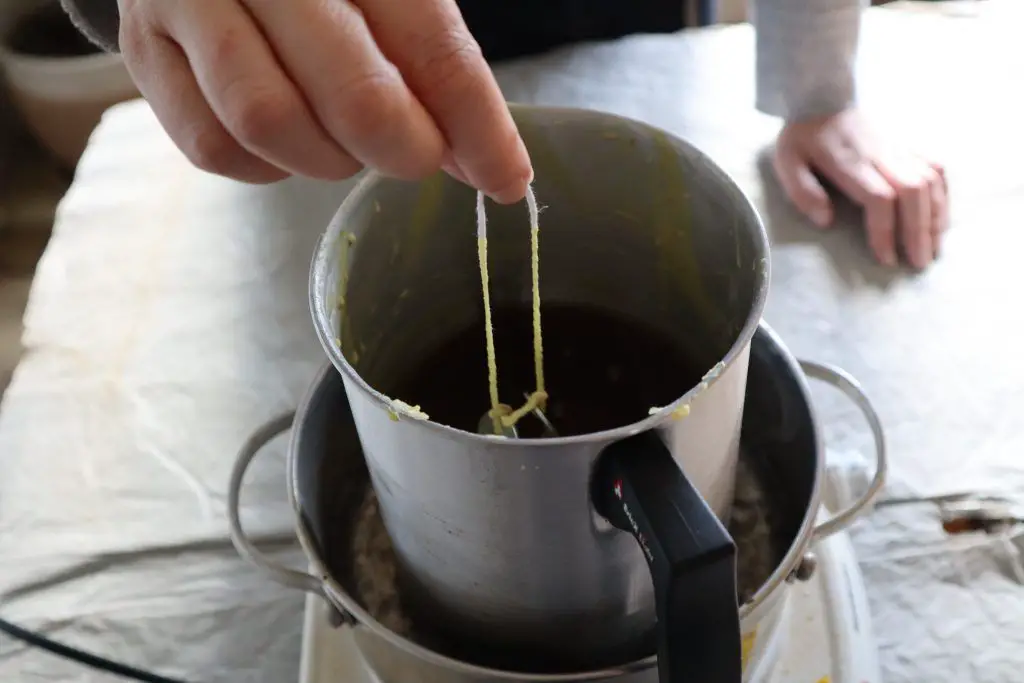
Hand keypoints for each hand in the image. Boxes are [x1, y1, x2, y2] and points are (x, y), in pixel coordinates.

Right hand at [116, 0, 532, 201]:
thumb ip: (433, 64)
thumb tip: (487, 164)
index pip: (430, 42)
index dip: (476, 124)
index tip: (507, 178)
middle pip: (352, 94)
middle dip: (403, 149)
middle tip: (419, 159)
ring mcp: (189, 4)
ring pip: (269, 123)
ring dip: (329, 161)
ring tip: (348, 145)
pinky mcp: (145, 54)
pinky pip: (212, 147)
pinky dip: (265, 167)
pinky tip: (288, 143)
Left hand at [773, 108, 947, 268]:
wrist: (823, 96)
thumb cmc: (803, 136)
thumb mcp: (788, 162)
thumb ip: (803, 192)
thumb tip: (825, 221)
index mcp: (850, 162)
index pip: (879, 198)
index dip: (886, 230)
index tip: (886, 258)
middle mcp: (881, 154)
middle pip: (913, 193)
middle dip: (919, 231)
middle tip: (919, 263)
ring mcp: (898, 148)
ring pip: (930, 181)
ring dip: (935, 217)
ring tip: (933, 247)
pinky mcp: (907, 144)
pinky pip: (936, 168)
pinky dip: (943, 195)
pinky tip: (940, 218)